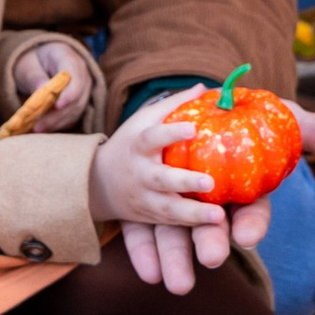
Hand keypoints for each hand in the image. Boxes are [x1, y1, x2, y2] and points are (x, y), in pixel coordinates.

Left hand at [12, 42, 93, 132]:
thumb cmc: (33, 61)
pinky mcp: (80, 103)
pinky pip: (73, 117)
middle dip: (58, 115)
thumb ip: (35, 77)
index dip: (69, 93)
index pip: (76, 77)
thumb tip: (40, 92)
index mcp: (69, 58)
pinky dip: (59, 124)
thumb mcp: (28, 65)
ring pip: (76, 110)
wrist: (40, 62)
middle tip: (37, 126)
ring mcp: (84, 89)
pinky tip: (44, 129)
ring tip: (37, 129)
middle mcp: (82, 74)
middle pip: (77, 98)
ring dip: (57, 122)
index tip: (56, 106)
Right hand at [93, 90, 230, 292]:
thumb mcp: (145, 120)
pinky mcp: (149, 218)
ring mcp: (143, 199)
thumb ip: (174, 105)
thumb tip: (206, 88)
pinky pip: (170, 225)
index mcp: (139, 144)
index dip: (171, 132)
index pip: (153, 135)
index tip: (193, 127)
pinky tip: (213, 224)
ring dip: (191, 214)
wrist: (96, 182)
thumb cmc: (132, 144)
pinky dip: (188, 226)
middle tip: (210, 182)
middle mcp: (140, 173)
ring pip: (167, 210)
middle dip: (184, 181)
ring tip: (218, 217)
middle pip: (161, 178)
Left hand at [118, 94, 314, 294]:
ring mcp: (176, 209)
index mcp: (242, 190)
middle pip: (212, 227)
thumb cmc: (244, 121)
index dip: (252, 223)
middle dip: (212, 244)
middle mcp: (211, 205)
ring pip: (176, 236)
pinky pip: (142, 232)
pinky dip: (143, 253)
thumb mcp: (280, 119)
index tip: (247, 236)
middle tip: (212, 260)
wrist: (189, 112)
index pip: (251, 211)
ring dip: (176, 260)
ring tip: (175, 284)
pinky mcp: (146, 209)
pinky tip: (146, 273)